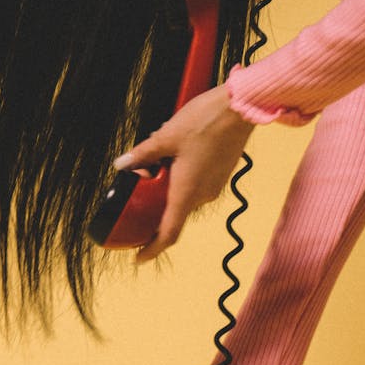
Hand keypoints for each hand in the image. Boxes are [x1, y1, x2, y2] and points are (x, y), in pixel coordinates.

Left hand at [113, 84, 253, 262]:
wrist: (241, 108)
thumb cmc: (206, 120)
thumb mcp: (166, 136)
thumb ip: (142, 154)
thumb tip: (122, 164)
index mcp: (186, 192)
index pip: (168, 233)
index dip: (152, 249)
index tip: (139, 257)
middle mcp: (201, 196)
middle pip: (172, 212)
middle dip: (153, 202)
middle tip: (142, 180)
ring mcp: (213, 187)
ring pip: (183, 196)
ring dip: (167, 186)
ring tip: (159, 158)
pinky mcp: (219, 176)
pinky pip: (194, 186)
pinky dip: (181, 179)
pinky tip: (176, 154)